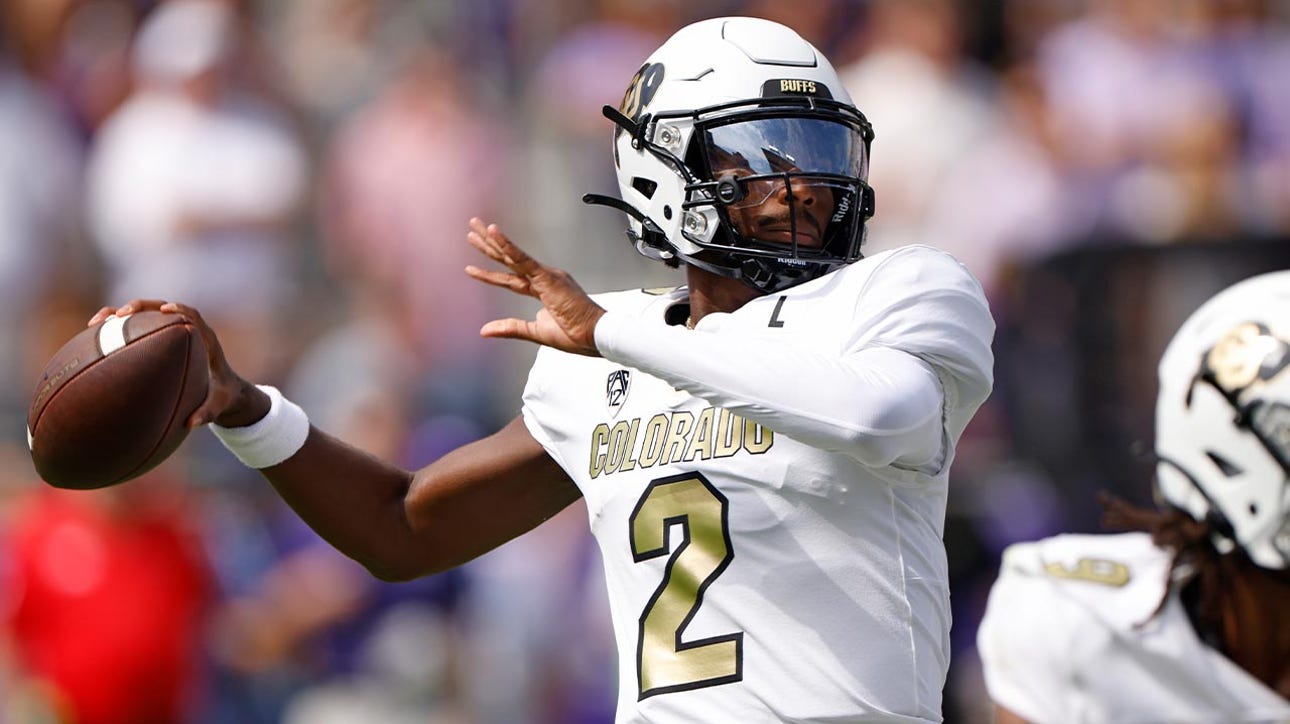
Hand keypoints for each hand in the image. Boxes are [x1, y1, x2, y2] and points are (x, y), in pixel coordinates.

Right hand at [88, 300, 267, 427]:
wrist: (223, 390)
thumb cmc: (222, 395)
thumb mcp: (219, 405)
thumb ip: (209, 412)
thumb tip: (192, 423)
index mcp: (205, 341)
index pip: (193, 317)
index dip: (181, 310)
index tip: (167, 311)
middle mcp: (185, 331)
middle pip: (162, 308)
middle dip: (141, 307)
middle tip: (122, 314)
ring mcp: (169, 334)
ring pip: (143, 316)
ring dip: (120, 315)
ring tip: (96, 323)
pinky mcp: (157, 340)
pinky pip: (134, 330)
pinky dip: (114, 331)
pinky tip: (92, 340)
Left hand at [465, 217, 605, 356]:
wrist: (596, 335)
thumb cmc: (577, 334)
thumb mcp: (536, 332)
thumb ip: (510, 328)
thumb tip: (485, 330)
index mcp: (543, 290)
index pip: (511, 278)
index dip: (491, 273)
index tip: (472, 267)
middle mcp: (544, 278)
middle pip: (509, 260)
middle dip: (489, 245)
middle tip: (472, 229)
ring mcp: (546, 275)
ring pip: (513, 255)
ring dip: (492, 240)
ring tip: (475, 226)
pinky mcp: (548, 277)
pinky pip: (523, 259)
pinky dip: (507, 246)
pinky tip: (494, 234)